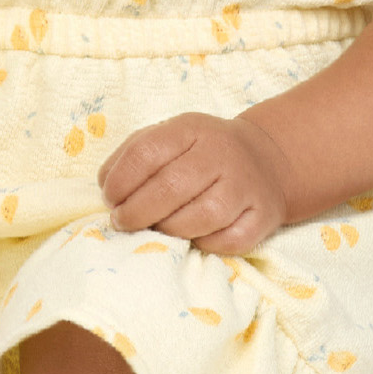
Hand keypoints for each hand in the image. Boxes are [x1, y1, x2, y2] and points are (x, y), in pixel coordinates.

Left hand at [98, 110, 295, 255]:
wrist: (266, 160)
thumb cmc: (201, 153)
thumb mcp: (169, 137)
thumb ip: (132, 154)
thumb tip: (106, 186)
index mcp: (191, 129)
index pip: (146, 152)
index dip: (120, 180)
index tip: (110, 198)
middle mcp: (221, 154)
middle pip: (171, 187)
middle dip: (137, 211)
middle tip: (122, 221)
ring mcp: (245, 186)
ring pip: (202, 217)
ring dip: (169, 229)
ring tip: (157, 228)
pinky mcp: (263, 216)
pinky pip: (229, 240)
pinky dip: (206, 244)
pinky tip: (194, 236)